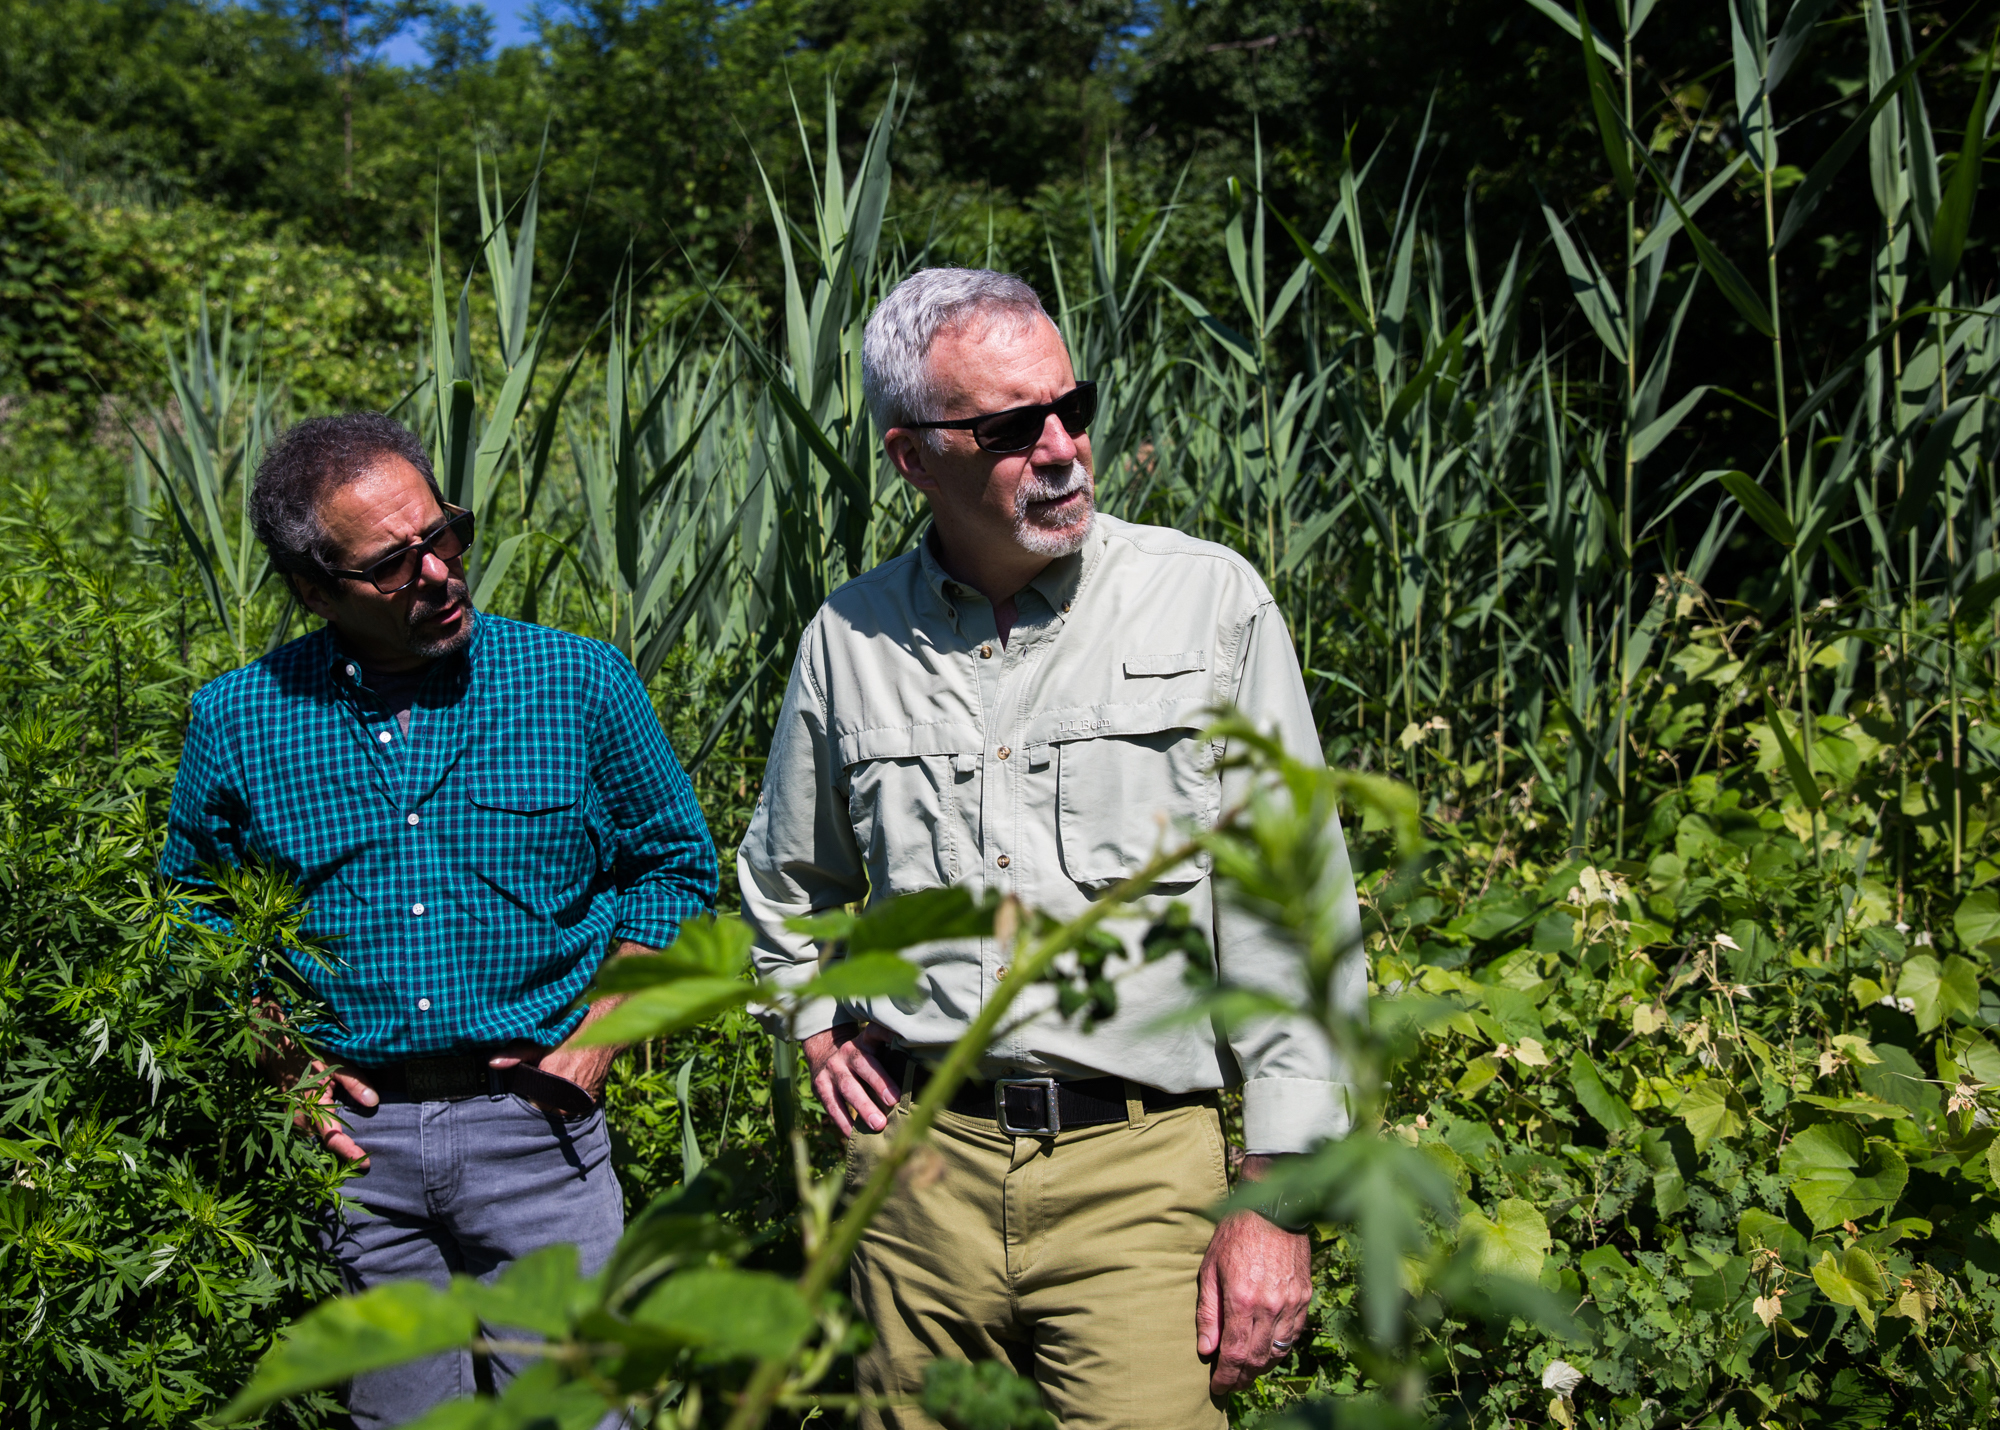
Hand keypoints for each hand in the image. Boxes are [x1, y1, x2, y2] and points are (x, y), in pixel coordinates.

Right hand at [254, 1009, 374, 1165]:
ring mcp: (294, 1122)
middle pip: (325, 1145)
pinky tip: (340, 1141)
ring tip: (356, 1156)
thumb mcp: (336, 1065)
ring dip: (335, 1148)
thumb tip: (373, 1103)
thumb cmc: (308, 1057)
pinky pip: (310, 1134)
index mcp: (313, 1109)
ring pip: (317, 1142)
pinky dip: (325, 1139)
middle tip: (366, 1164)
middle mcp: (301, 1122)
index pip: (333, 1138)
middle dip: (345, 1155)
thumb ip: (355, 1083)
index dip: (350, 1153)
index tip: (366, 1165)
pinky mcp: (293, 1120)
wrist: (277, 1054)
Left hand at [485, 938, 650, 1105]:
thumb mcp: (541, 1040)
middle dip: (542, 1092)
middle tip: (546, 1071)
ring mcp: (583, 1100)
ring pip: (559, 1105)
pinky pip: (573, 1103)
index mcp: (554, 1083)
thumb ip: (516, 1054)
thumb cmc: (570, 1030)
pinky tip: (570, 1076)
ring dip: (556, 1095)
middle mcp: (569, 1096)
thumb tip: (492, 1063)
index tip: (534, 1073)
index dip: (530, 1087)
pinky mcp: (592, 1099)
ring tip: (559, 1073)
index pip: (532, 1098)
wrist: (606, 1025)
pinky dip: (569, 1095)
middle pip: (545, 1104)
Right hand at [802, 1024, 900, 1134]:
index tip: (902, 1038)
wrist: (824, 1056)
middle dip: (879, 1084)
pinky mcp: (820, 1088)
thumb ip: (891, 1056)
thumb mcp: (873, 1049)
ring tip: (879, 1125)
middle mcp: (847, 1053)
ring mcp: (832, 1070)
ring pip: (847, 1088)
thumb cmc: (862, 1059)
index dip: (886, 1034)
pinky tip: (854, 1135)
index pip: (875, 1033)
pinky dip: (844, 1122)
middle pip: (863, 1066)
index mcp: (864, 1042)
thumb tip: (923, 1075)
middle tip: (894, 1102)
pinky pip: (833, 1107)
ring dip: (863, 1108)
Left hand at [1196, 1158, 1311, 1394]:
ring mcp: (1290, 1304)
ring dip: (1261, 1368)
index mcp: (1241, 1301)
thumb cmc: (1234, 1235)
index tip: (1217, 1388)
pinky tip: (1268, 1351)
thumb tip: (1206, 1349)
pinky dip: (1280, 1349)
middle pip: (1257, 1359)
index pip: (1234, 1354)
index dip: (1226, 1377)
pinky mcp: (1304, 1297)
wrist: (1274, 1208)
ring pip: (1277, 1352)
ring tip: (1247, 1372)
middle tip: (1230, 1384)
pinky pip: (1293, 1335)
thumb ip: (1207, 1312)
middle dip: (1242, 1377)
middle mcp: (1269, 1307)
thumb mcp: (1210, 1269)